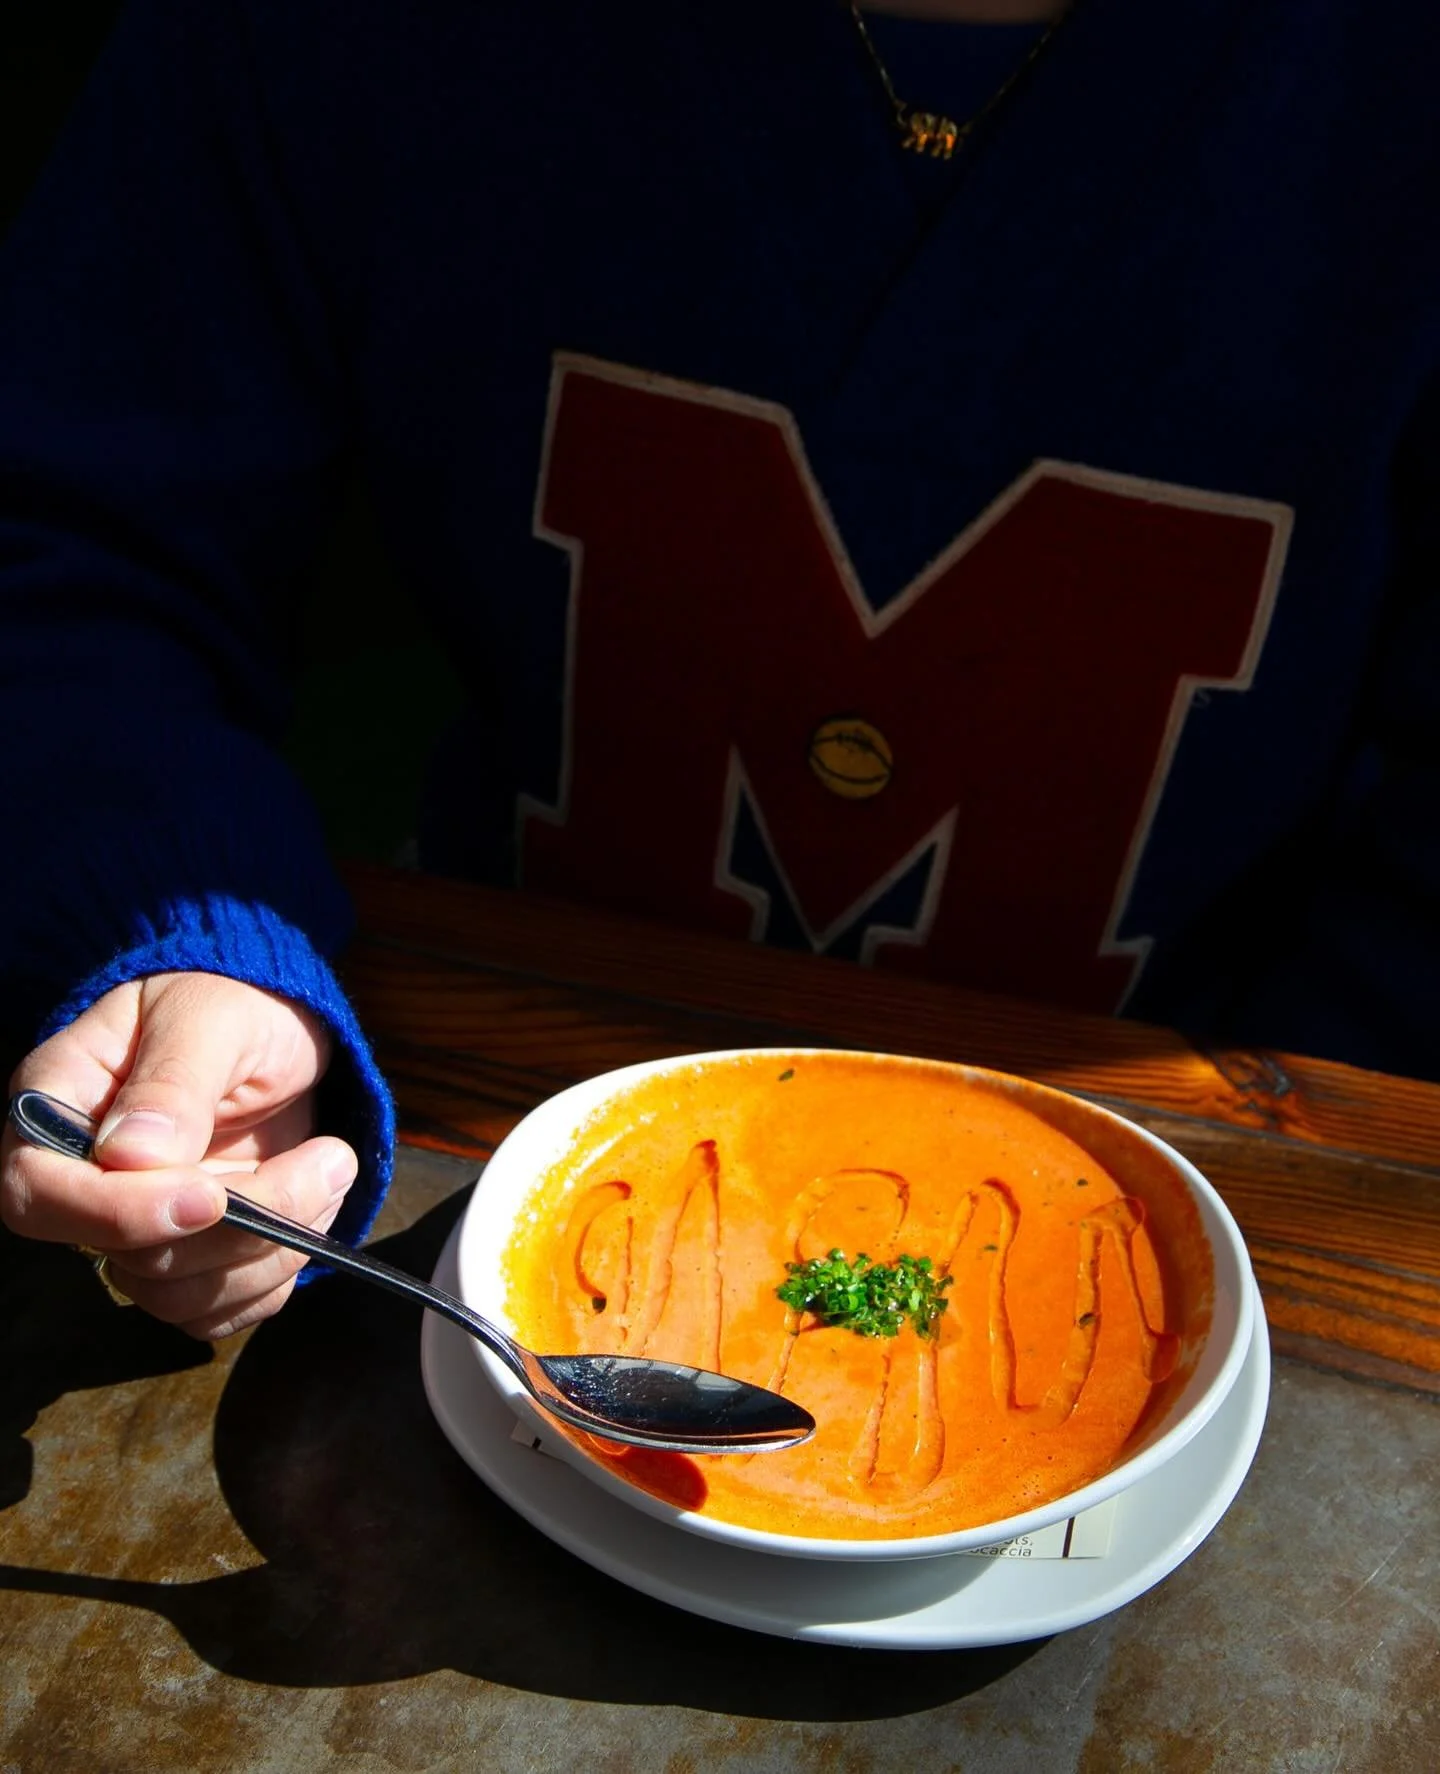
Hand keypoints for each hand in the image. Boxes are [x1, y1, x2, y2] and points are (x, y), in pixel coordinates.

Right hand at [2, 972, 356, 1336]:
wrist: (280, 1026)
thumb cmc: (234, 1001)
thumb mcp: (212, 1016)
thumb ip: (173, 1080)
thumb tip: (131, 1157)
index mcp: (58, 1105)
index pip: (39, 1194)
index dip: (116, 1214)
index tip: (210, 1196)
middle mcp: (86, 1179)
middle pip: (127, 1258)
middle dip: (236, 1229)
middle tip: (328, 1160)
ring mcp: (139, 1224)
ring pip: (179, 1295)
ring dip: (272, 1251)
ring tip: (333, 1167)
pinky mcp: (193, 1253)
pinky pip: (219, 1308)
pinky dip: (278, 1274)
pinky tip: (318, 1206)